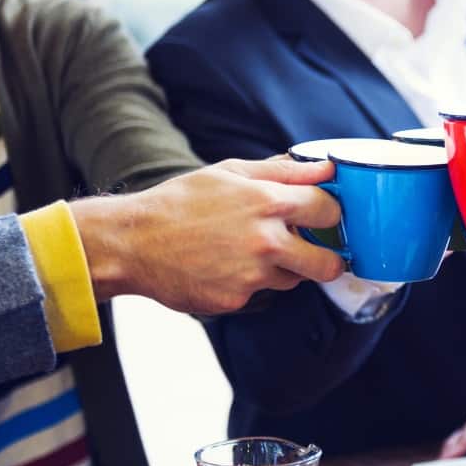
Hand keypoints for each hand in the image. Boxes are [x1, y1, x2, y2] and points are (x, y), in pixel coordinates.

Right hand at [74, 157, 345, 312]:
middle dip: (327, 259)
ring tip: (250, 251)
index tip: (326, 217)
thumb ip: (283, 171)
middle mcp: (267, 241)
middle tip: (315, 252)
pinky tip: (226, 267)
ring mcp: (252, 275)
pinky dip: (251, 283)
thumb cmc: (181, 201)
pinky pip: (261, 293)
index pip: (330, 211)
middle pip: (328, 263)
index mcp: (268, 202)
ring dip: (284, 269)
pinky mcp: (236, 299)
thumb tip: (326, 167)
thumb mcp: (231, 172)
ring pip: (294, 279)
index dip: (331, 214)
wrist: (134, 242)